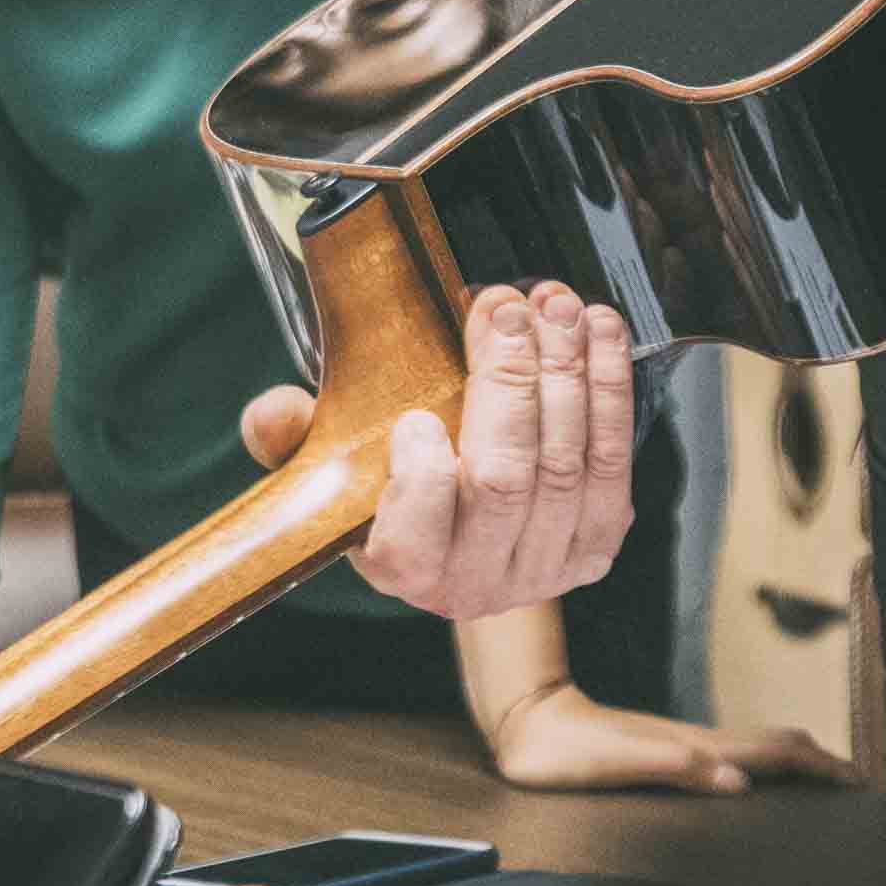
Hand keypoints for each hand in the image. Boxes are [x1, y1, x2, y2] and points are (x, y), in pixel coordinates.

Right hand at [250, 280, 634, 622]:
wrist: (461, 531)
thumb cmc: (387, 484)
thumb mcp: (327, 462)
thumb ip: (292, 435)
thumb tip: (271, 412)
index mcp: (405, 567)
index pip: (418, 530)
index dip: (423, 475)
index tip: (415, 414)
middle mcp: (479, 581)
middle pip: (506, 479)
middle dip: (509, 381)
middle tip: (502, 309)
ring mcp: (547, 566)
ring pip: (567, 462)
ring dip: (566, 370)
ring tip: (553, 305)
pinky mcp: (598, 541)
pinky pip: (615, 459)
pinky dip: (610, 386)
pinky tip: (598, 330)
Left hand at [482, 687, 852, 797]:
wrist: (527, 723)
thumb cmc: (568, 750)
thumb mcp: (622, 763)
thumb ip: (679, 768)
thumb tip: (740, 780)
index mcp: (696, 747)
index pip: (775, 753)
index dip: (820, 766)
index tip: (858, 780)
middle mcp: (696, 743)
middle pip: (774, 747)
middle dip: (820, 763)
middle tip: (858, 782)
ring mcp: (681, 745)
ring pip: (754, 749)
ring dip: (795, 763)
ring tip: (823, 779)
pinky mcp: (663, 752)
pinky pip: (728, 757)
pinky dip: (759, 766)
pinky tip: (752, 777)